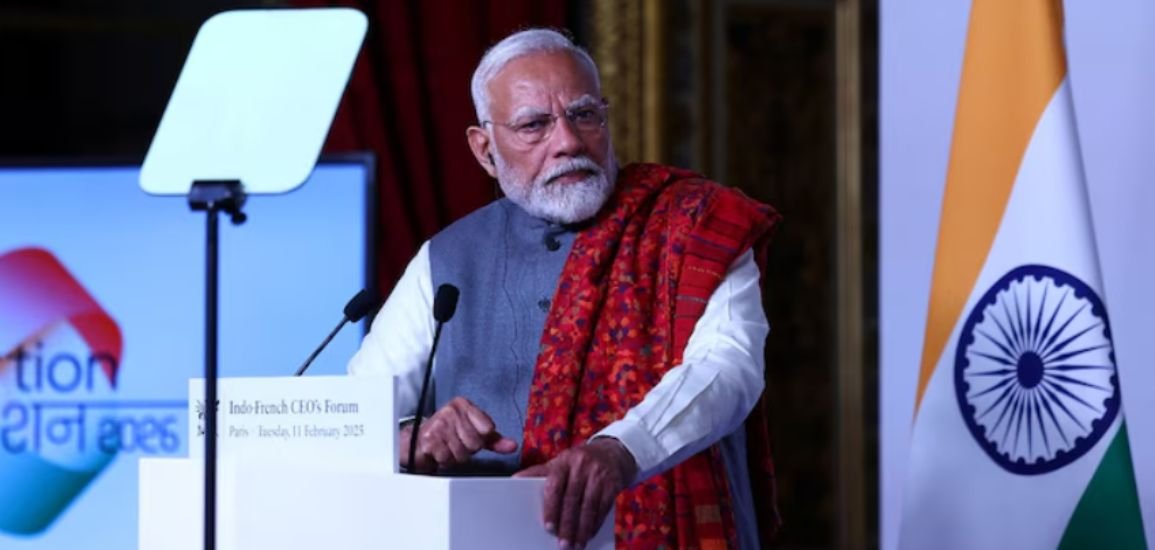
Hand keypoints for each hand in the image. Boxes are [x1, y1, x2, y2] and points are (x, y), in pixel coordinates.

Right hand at [400, 396, 517, 472]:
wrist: (418, 442)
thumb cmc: (448, 435)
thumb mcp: (473, 432)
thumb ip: (494, 439)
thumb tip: (513, 445)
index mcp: (464, 404)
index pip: (488, 429)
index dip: (481, 438)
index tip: (469, 435)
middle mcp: (451, 411)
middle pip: (475, 443)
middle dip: (467, 449)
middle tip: (456, 443)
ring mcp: (439, 424)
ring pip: (462, 453)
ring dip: (455, 456)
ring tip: (447, 447)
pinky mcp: (430, 439)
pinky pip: (448, 458)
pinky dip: (445, 460)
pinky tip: (439, 452)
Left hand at [514, 438, 637, 548]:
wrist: (612, 452)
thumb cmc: (578, 462)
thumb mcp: (559, 463)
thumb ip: (539, 473)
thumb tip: (514, 480)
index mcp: (564, 461)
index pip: (555, 486)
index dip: (551, 508)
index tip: (548, 528)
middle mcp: (582, 466)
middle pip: (572, 500)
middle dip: (567, 525)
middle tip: (562, 545)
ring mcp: (599, 475)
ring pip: (589, 507)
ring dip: (582, 530)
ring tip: (576, 546)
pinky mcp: (613, 484)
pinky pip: (603, 508)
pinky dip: (595, 524)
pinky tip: (589, 536)